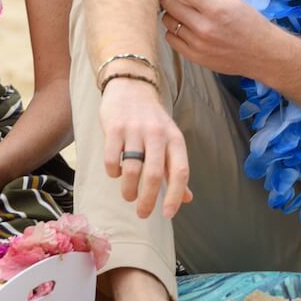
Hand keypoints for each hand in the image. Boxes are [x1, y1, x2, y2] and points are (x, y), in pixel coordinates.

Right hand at [99, 77, 191, 218]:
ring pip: (132, 170)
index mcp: (175, 139)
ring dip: (129, 190)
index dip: (175, 195)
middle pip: (154, 175)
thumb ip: (175, 169)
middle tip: (142, 213)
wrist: (131, 86)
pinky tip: (116, 173)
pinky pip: (112, 158)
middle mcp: (157, 134)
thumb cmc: (153, 120)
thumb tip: (187, 199)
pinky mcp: (114, 127)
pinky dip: (113, 172)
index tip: (167, 214)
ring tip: (128, 196)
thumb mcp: (170, 140)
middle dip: (147, 200)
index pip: (180, 172)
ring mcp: (135, 130)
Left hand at [160, 0, 278, 78]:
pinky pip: (170, 38)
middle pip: (168, 3)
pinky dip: (174, 30)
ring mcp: (197, 44)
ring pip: (167, 20)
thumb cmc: (249, 23)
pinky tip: (186, 27)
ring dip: (171, 12)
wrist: (262, 54)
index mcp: (215, 8)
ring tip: (184, 11)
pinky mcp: (194, 57)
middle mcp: (204, 27)